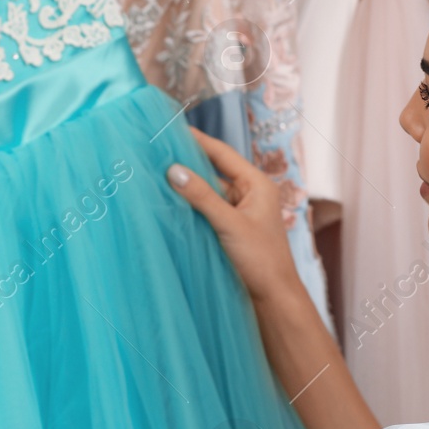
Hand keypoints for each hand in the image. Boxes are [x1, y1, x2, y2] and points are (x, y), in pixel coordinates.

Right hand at [168, 128, 300, 303]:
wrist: (273, 298)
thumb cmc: (261, 260)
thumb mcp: (229, 224)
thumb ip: (201, 196)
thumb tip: (173, 170)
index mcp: (257, 185)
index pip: (222, 154)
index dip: (197, 140)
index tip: (172, 130)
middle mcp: (249, 194)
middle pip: (213, 171)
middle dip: (187, 164)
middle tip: (157, 152)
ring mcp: (239, 213)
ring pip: (207, 193)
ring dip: (187, 188)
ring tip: (156, 176)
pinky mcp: (230, 230)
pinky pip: (206, 211)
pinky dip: (190, 207)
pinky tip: (169, 204)